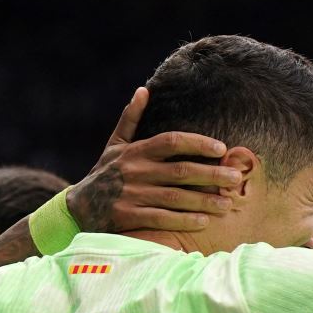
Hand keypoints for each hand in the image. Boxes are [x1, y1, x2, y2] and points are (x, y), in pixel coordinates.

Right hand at [64, 88, 242, 233]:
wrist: (76, 209)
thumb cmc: (103, 174)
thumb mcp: (114, 145)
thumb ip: (130, 119)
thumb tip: (143, 90)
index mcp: (136, 151)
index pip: (171, 141)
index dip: (198, 143)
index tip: (222, 148)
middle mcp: (135, 171)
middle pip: (180, 170)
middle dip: (211, 174)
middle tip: (236, 178)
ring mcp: (131, 195)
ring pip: (175, 197)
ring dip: (203, 201)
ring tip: (227, 204)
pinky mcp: (128, 217)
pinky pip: (161, 219)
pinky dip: (182, 220)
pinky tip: (203, 222)